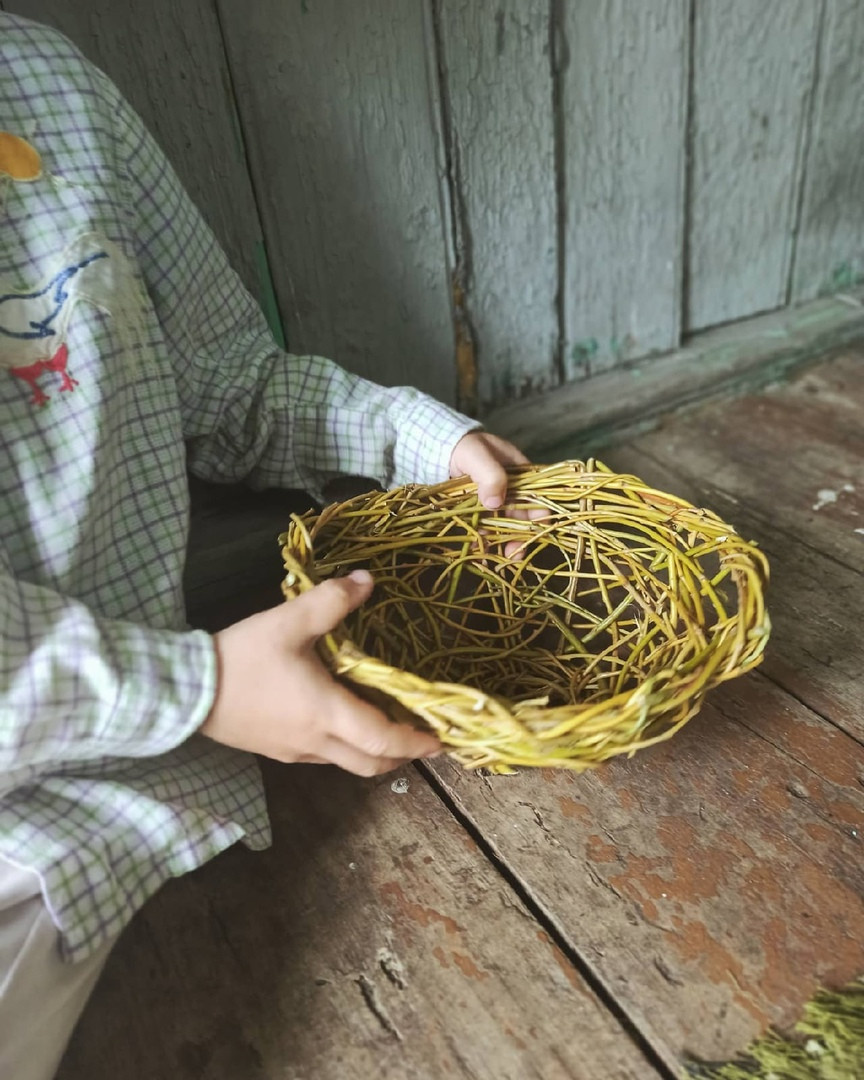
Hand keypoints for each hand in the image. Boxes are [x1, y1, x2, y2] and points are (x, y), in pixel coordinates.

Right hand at [201, 570, 440, 774]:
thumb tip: (367, 581)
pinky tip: (341, 720)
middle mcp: (316, 741)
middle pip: (371, 764)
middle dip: (402, 755)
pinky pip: (323, 756)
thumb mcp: (286, 621)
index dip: (415, 742)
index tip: (441, 739)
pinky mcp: (275, 750)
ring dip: (373, 752)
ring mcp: (294, 751)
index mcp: (326, 714)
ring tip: (387, 726)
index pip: (383, 740)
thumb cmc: (241, 658)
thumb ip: (330, 601)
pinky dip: (346, 746)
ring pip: (347, 763)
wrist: (184, 691)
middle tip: (422, 738)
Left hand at [450, 431, 546, 555]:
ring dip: (502, 542)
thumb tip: (496, 503)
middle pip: (523, 516)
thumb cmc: (464, 446)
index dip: (539, 518)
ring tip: (495, 558)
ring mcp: (496, 500)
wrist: (439, 448)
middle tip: (512, 556)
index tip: (532, 535)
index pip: (538, 497)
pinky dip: (484, 539)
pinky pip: (486, 527)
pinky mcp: (480, 509)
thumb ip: (491, 475)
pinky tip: (478, 551)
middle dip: (519, 537)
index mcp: (521, 473)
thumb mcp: (478, 455)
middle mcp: (512, 489)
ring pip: (504, 525)